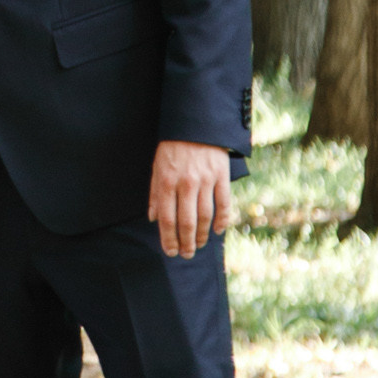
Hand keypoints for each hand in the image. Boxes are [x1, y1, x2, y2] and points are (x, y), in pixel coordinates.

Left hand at [149, 140, 231, 257]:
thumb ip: (155, 194)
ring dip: (203, 235)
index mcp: (167, 181)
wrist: (195, 123)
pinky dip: (222, 220)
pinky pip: (224, 203)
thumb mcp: (157, 167)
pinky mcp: (221, 175)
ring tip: (200, 245)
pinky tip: (218, 230)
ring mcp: (205, 180)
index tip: (170, 252)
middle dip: (186, 243)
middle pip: (187, 222)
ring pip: (205, 216)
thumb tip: (153, 219)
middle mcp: (186, 183)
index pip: (167, 219)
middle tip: (187, 254)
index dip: (168, 239)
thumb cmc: (173, 147)